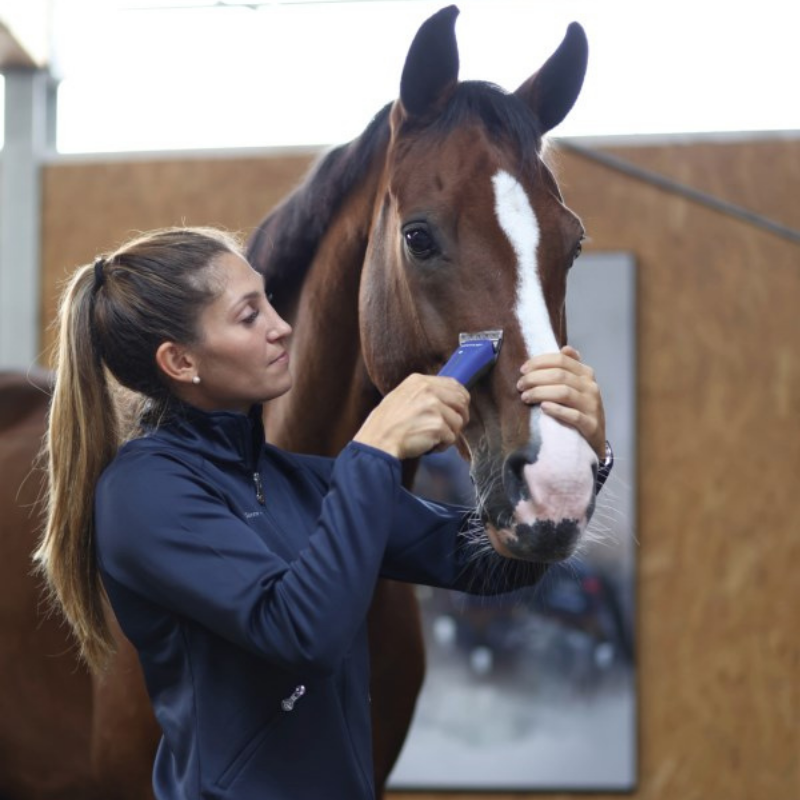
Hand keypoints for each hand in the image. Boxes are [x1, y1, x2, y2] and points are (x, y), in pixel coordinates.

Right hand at [354, 374, 469, 459]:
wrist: (378, 440)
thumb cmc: (387, 424)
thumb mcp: (401, 396)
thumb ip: (423, 393)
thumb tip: (446, 398)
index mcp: (419, 381)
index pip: (454, 384)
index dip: (461, 399)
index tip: (459, 409)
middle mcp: (428, 390)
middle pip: (461, 402)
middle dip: (460, 417)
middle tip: (450, 428)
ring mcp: (434, 407)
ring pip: (458, 422)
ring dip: (449, 434)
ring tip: (432, 438)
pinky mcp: (437, 425)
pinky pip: (451, 438)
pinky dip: (442, 445)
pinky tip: (428, 445)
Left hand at [516, 345, 605, 458]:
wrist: (595, 438)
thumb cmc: (581, 409)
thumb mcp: (579, 386)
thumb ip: (571, 368)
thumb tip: (565, 348)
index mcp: (586, 374)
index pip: (561, 360)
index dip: (539, 362)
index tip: (523, 370)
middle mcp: (591, 387)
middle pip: (559, 375)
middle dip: (535, 378)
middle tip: (520, 385)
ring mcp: (592, 406)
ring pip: (564, 393)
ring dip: (540, 393)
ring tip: (525, 397)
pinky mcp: (591, 425)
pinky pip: (573, 415)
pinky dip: (556, 410)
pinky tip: (543, 408)